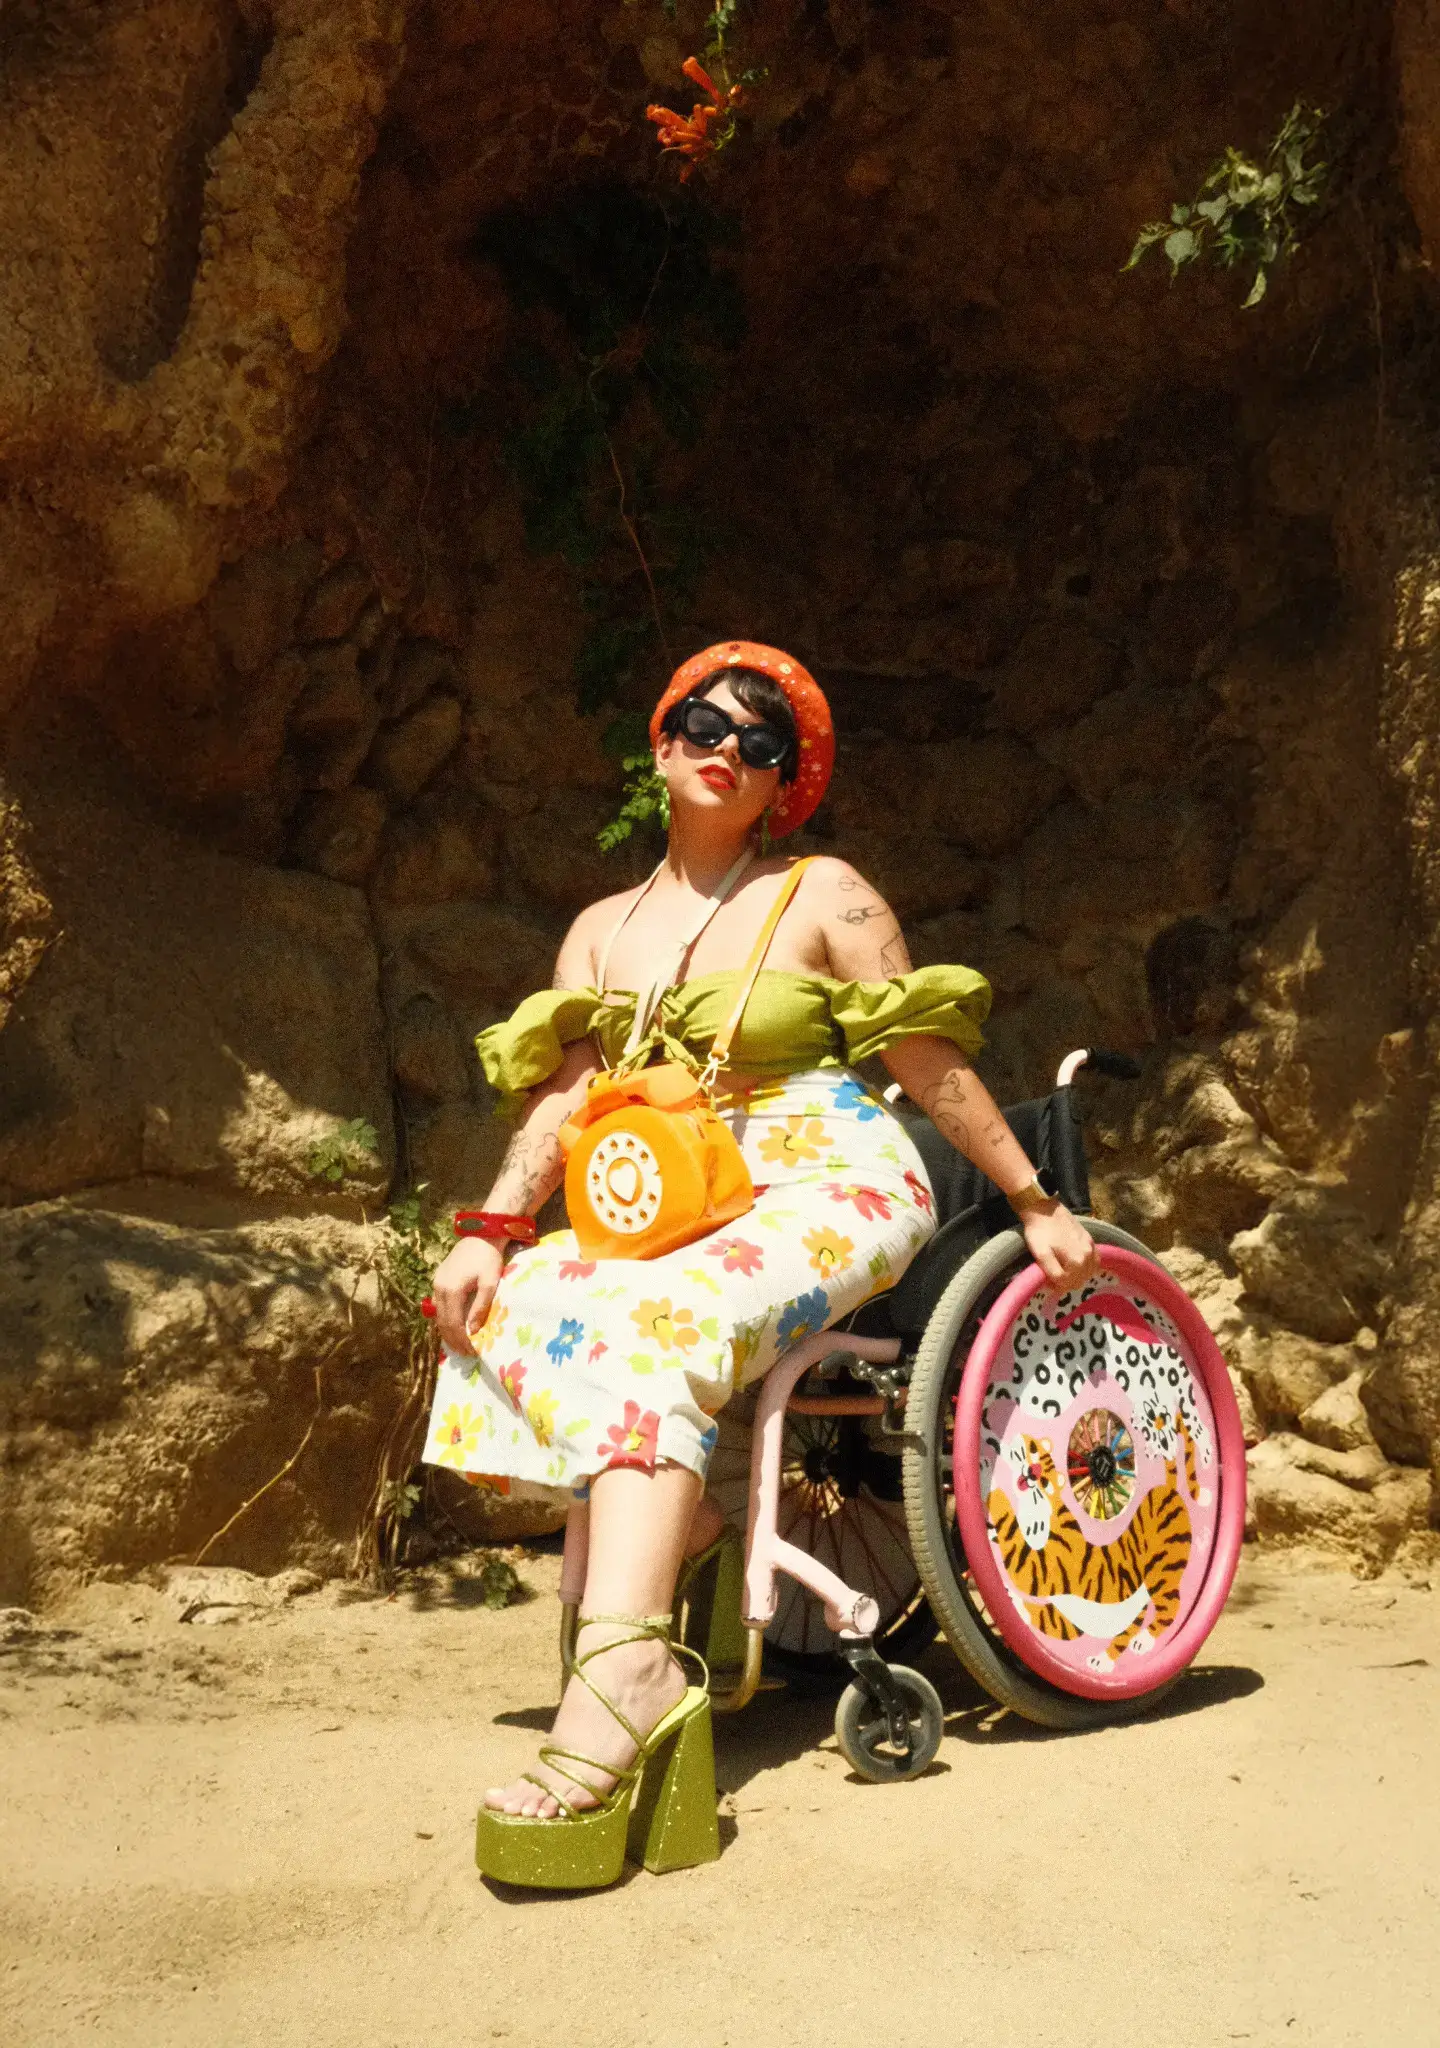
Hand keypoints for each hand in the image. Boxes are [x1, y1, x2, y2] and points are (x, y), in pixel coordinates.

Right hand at [430, 1235, 505, 1356]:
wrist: (481, 1234)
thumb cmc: (489, 1258)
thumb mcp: (489, 1284)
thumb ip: (480, 1307)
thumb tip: (472, 1330)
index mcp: (451, 1290)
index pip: (453, 1324)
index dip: (461, 1340)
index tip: (471, 1352)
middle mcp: (439, 1288)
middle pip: (442, 1322)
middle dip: (453, 1340)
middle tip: (465, 1353)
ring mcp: (436, 1283)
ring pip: (438, 1314)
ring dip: (447, 1331)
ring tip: (459, 1343)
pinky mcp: (438, 1278)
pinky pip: (438, 1304)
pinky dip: (444, 1318)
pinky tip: (453, 1325)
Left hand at [1021, 1200, 1099, 1293]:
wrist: (1043, 1209)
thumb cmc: (1039, 1232)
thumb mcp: (1040, 1254)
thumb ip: (1053, 1272)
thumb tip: (1061, 1285)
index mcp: (1076, 1261)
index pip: (1069, 1285)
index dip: (1057, 1286)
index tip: (1048, 1280)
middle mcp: (1087, 1255)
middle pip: (1080, 1280)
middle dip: (1067, 1282)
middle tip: (1054, 1276)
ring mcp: (1091, 1246)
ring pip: (1089, 1272)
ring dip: (1077, 1275)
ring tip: (1064, 1270)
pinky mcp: (1090, 1239)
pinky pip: (1094, 1260)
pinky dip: (1087, 1266)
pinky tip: (1077, 1264)